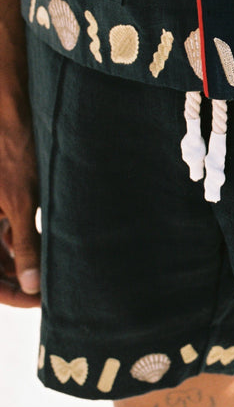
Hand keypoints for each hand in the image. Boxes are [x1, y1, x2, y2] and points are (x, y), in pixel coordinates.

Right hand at [0, 91, 40, 308]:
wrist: (10, 105)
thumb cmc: (12, 144)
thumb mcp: (23, 197)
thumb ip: (27, 242)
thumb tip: (33, 284)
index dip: (11, 293)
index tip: (40, 301)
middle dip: (20, 278)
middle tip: (54, 287)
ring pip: (3, 246)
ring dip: (25, 258)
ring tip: (57, 267)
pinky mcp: (0, 197)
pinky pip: (8, 227)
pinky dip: (24, 237)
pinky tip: (50, 240)